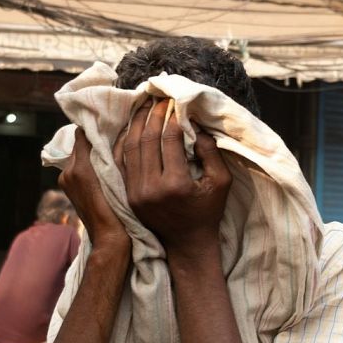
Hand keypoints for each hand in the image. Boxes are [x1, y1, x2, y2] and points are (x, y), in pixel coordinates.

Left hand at [58, 129, 128, 252]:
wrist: (110, 239)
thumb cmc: (118, 211)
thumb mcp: (117, 177)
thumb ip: (110, 152)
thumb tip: (113, 130)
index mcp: (78, 168)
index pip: (82, 134)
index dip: (95, 127)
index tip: (109, 122)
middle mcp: (67, 173)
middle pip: (81, 146)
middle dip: (95, 141)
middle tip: (115, 138)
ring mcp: (67, 183)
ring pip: (80, 158)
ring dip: (93, 155)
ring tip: (112, 156)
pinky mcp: (70, 191)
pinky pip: (79, 171)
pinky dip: (90, 167)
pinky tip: (105, 172)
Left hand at [121, 100, 230, 256]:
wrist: (187, 244)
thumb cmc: (208, 212)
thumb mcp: (220, 183)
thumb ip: (211, 153)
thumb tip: (196, 126)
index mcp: (175, 184)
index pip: (170, 140)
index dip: (172, 118)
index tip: (176, 103)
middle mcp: (150, 188)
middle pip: (147, 140)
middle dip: (152, 115)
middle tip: (158, 98)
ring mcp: (135, 192)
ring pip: (130, 148)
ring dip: (136, 124)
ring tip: (144, 106)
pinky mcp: (127, 195)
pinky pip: (122, 162)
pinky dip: (125, 141)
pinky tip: (131, 127)